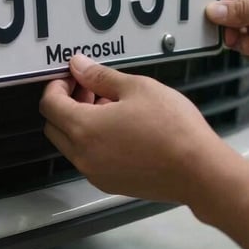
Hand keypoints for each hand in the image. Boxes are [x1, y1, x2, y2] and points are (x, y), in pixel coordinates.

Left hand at [40, 54, 227, 202]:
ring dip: (80, 122)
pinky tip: (121, 128)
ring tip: (112, 106)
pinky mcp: (110, 184)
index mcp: (84, 129)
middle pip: (54, 126)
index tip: (75, 76)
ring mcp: (95, 173)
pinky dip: (93, 140)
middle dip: (65, 103)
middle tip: (91, 88)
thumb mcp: (136, 87)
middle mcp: (82, 156)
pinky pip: (88, 158)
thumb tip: (78, 65)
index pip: (49, 104)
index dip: (57, 85)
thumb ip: (100, 76)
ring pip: (71, 144)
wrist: (199, 171)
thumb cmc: (171, 126)